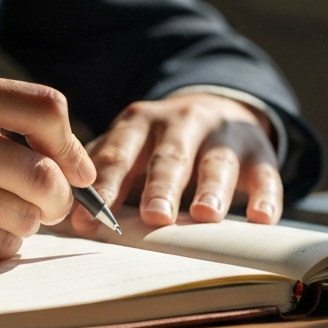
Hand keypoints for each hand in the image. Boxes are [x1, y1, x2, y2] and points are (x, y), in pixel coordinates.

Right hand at [0, 73, 95, 268]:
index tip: (78, 170)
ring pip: (27, 215)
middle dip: (58, 197)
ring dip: (26, 222)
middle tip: (49, 204)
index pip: (47, 109)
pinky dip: (0, 243)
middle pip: (45, 173)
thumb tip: (75, 161)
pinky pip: (0, 244)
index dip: (72, 145)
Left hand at [70, 94, 281, 234]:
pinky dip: (266, 197)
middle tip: (154, 215)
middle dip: (161, 186)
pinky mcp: (258, 152)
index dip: (105, 187)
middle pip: (169, 157)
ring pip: (217, 163)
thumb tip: (61, 219)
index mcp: (139, 123)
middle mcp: (180, 123)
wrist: (216, 106)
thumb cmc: (157, 142)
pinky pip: (266, 174)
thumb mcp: (127, 146)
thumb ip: (101, 174)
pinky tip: (263, 219)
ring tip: (205, 215)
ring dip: (211, 189)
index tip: (90, 221)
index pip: (119, 154)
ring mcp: (222, 136)